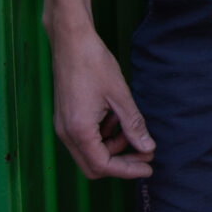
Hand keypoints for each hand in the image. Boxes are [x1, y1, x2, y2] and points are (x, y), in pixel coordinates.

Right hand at [48, 26, 156, 179]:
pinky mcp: (65, 118)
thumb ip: (133, 125)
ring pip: (90, 153)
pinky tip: (115, 117)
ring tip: (129, 127)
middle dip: (121, 163)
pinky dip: (103, 135)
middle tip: (145, 153)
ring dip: (113, 146)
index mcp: (78, 130)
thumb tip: (147, 149)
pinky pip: (85, 138)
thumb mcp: (120, 95)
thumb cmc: (94, 63)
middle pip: (93, 166)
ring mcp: (63, 126)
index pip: (102, 166)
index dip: (127, 170)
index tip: (148, 168)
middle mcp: (66, 133)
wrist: (71, 41)